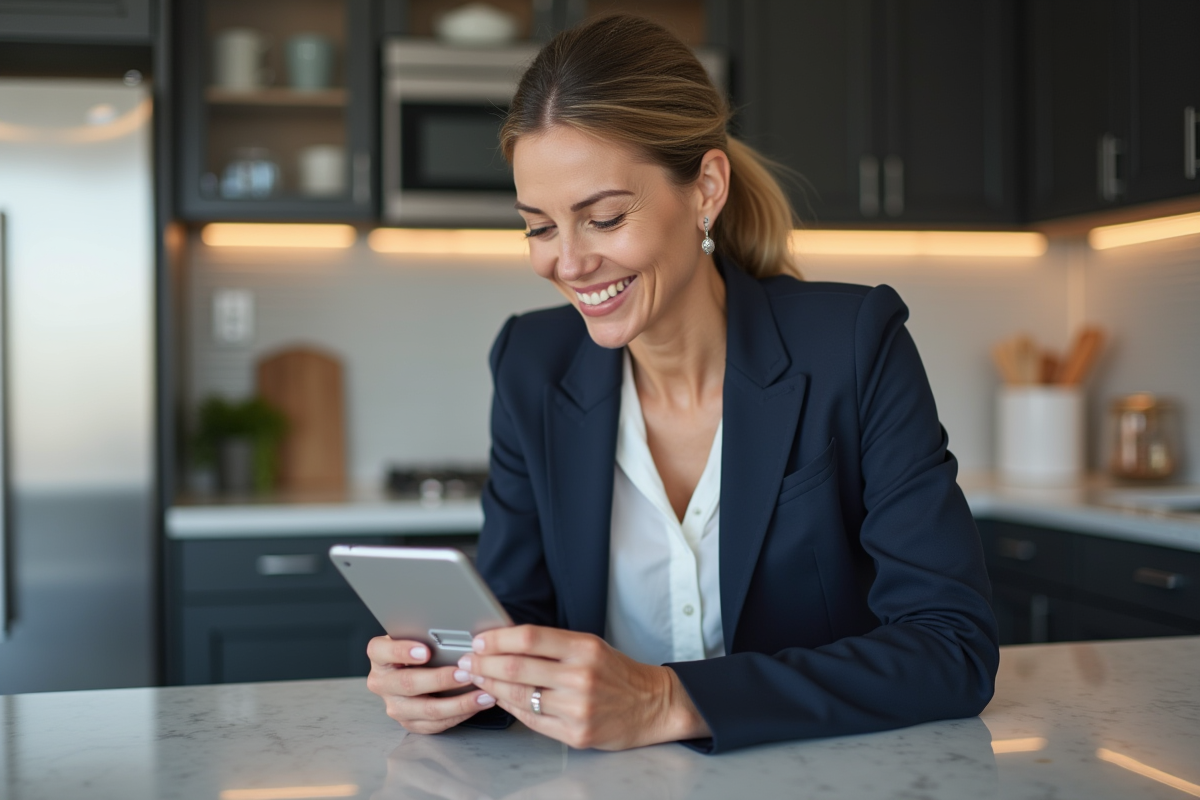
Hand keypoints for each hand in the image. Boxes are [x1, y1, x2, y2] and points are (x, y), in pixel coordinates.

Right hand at [365, 636, 496, 733]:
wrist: (414, 668)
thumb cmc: (419, 645)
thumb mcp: (416, 635)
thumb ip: (426, 632)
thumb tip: (456, 628)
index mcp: (379, 656)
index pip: (381, 651)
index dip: (402, 651)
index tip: (425, 651)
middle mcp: (382, 683)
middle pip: (408, 684)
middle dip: (440, 679)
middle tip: (466, 673)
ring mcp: (395, 706)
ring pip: (426, 709)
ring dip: (458, 703)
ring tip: (482, 693)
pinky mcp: (410, 723)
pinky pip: (436, 724)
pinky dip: (461, 714)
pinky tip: (478, 704)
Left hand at [459, 625, 710, 749]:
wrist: (653, 705)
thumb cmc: (618, 673)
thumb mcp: (591, 646)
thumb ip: (553, 644)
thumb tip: (506, 641)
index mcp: (584, 649)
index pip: (530, 638)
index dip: (498, 639)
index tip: (479, 640)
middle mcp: (580, 677)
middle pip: (517, 668)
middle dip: (484, 664)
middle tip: (467, 662)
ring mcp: (577, 708)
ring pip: (519, 696)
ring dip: (490, 687)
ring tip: (477, 680)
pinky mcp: (576, 734)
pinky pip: (531, 720)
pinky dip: (510, 708)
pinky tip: (499, 700)